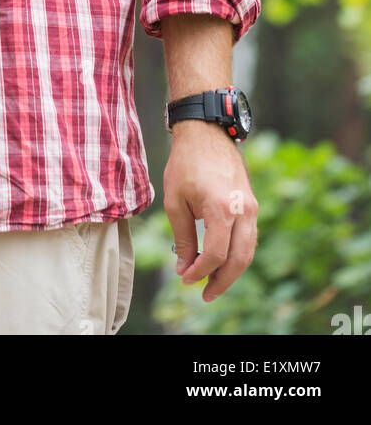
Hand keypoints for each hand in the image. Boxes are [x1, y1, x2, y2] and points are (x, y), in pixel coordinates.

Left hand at [164, 120, 258, 301]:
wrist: (206, 132)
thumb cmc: (186, 163)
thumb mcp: (176, 201)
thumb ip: (183, 238)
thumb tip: (184, 268)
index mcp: (222, 208)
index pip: (217, 254)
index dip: (201, 272)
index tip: (185, 279)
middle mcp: (243, 209)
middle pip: (239, 259)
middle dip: (222, 281)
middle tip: (205, 295)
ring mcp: (251, 206)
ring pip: (248, 251)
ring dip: (232, 271)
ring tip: (212, 283)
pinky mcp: (252, 203)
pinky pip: (249, 237)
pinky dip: (237, 253)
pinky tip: (221, 261)